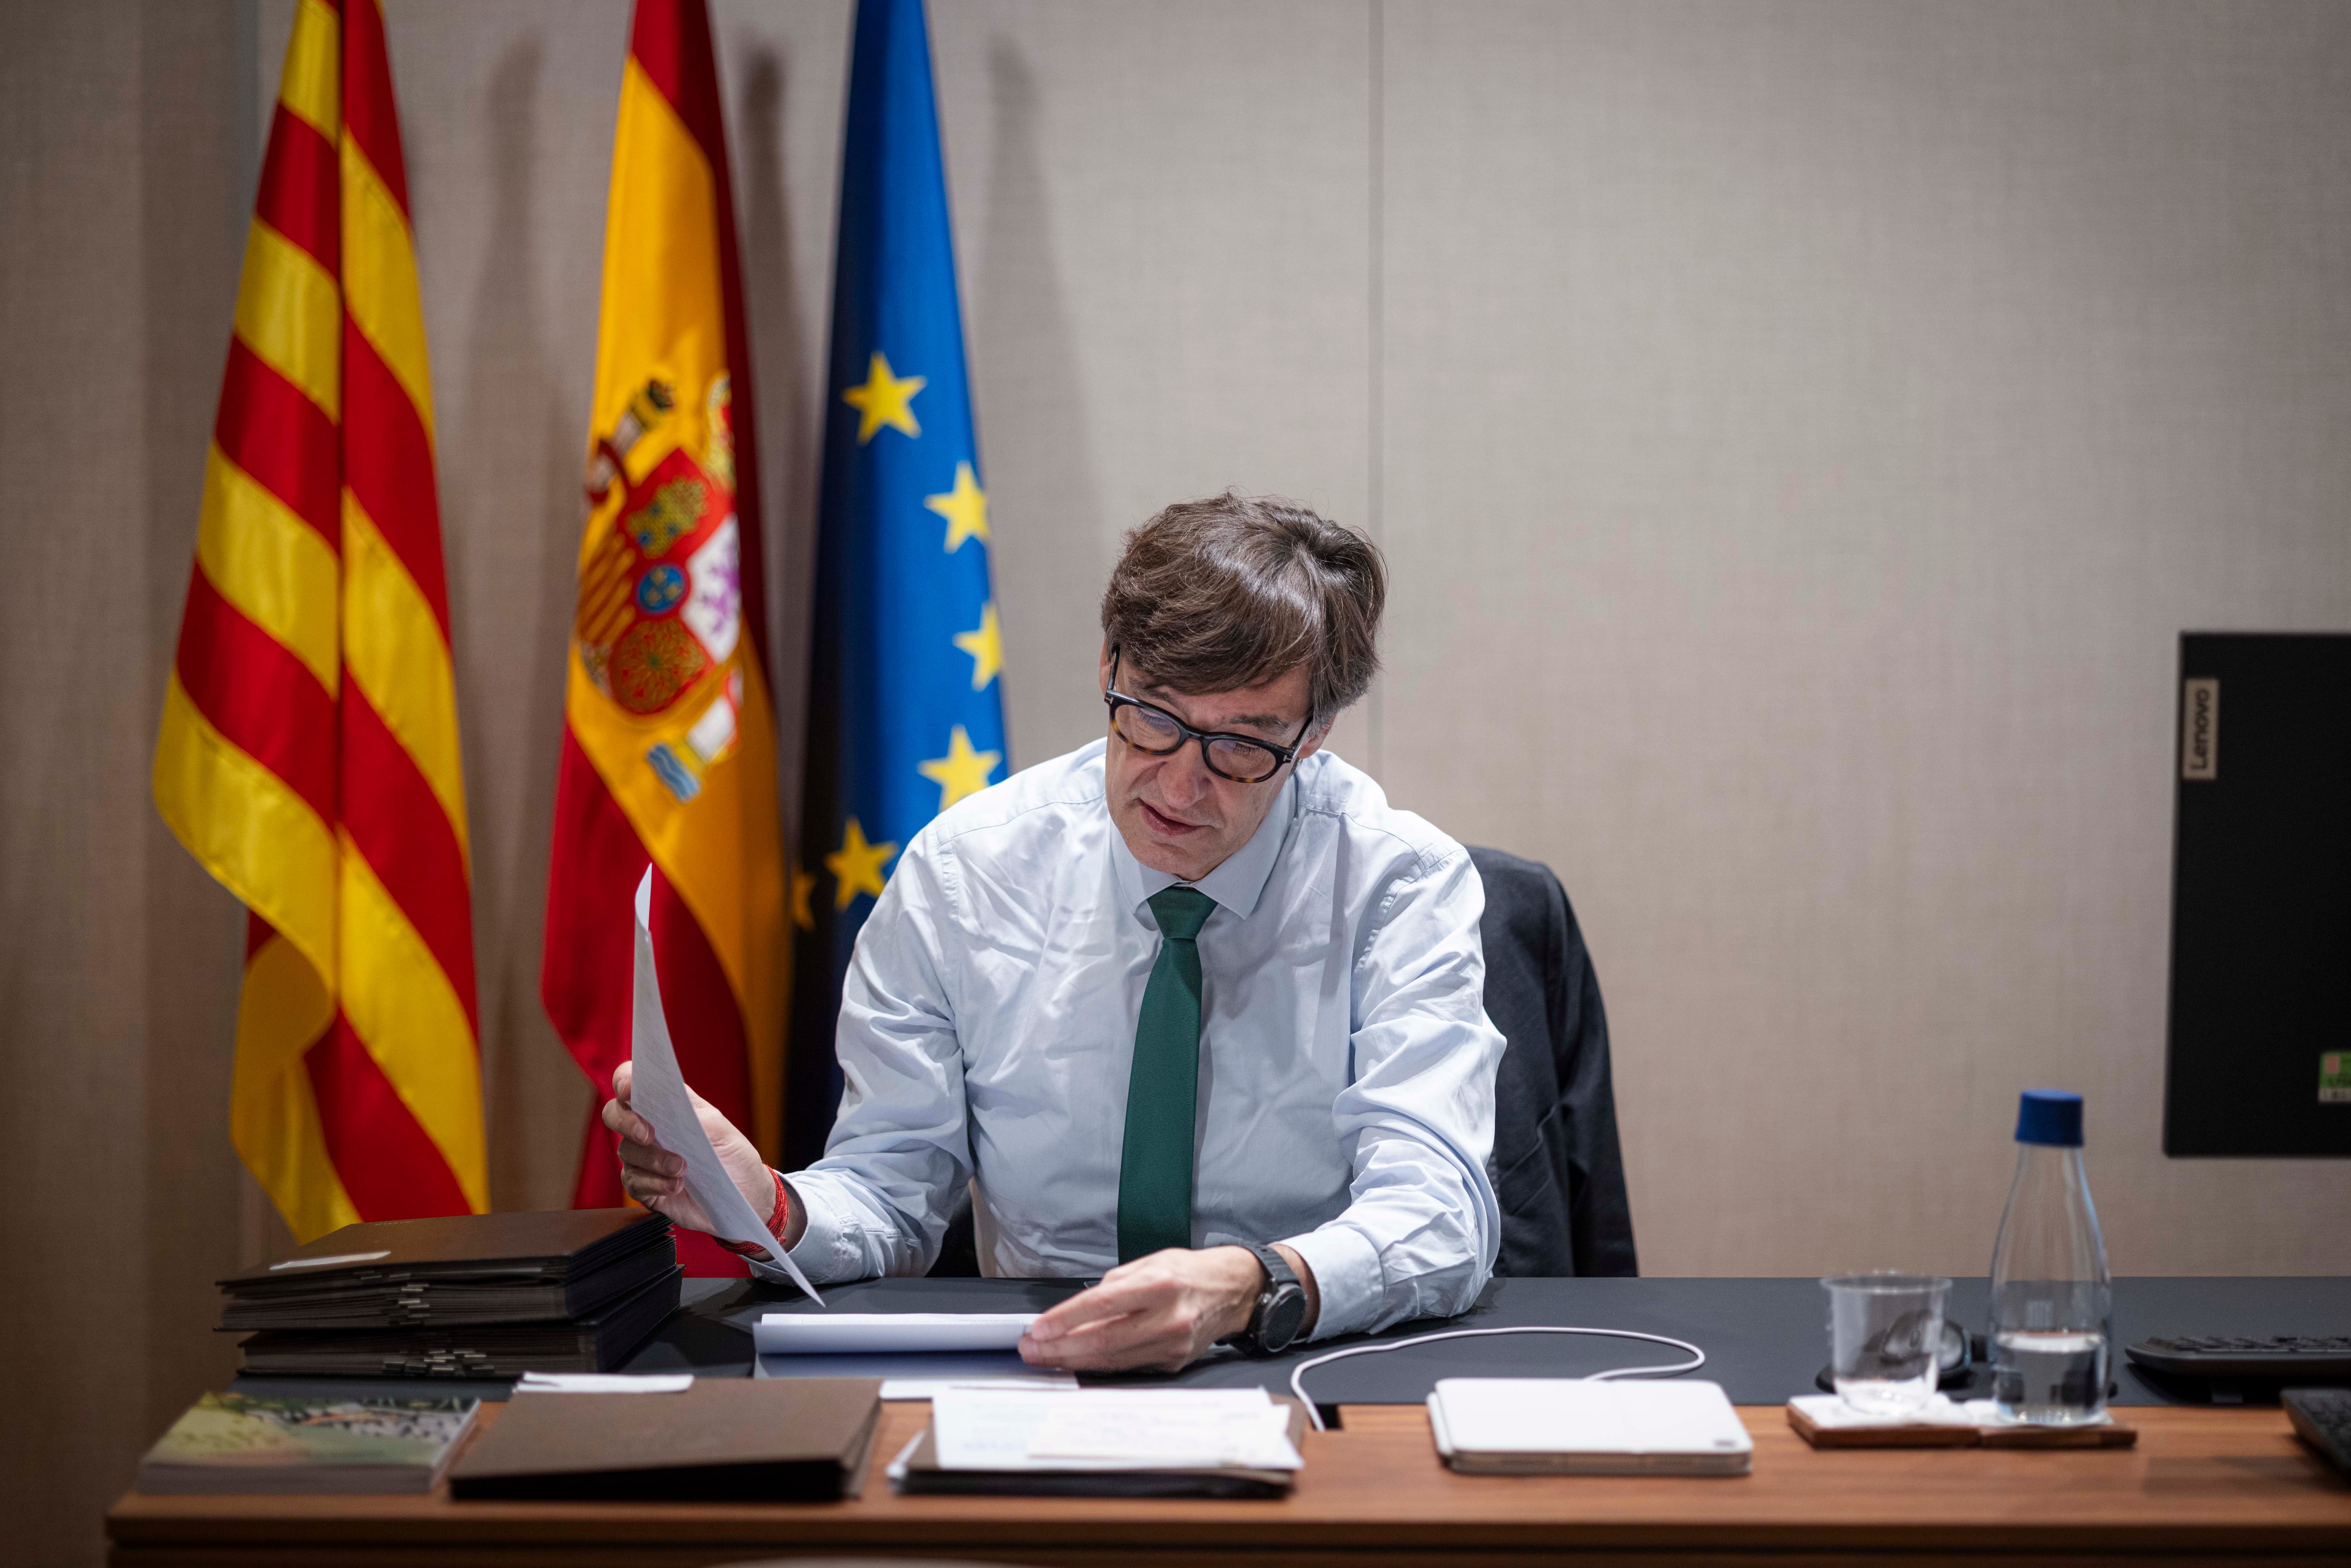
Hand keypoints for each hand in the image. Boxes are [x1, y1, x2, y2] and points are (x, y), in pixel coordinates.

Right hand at [601, 1062, 786, 1248]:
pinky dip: (655, 1183)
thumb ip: (693, 1114)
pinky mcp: (644, 1187)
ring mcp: (644, 1158)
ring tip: (682, 1168)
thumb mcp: (721, 1130)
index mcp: (667, 1106)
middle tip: (649, 1134)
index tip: (629, 1089)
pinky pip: (634, 1182)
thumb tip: (671, 1102)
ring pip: (627, 1151)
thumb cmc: (733, 1156)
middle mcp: (649, 1128)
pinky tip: (677, 1185)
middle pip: (614, 1114)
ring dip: (654, 1159)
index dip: (624, 1081)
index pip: (632, 1084)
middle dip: (627, 1121)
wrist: (744, 1195)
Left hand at [1018, 1245, 1314, 1372]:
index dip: (1066, 1319)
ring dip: (1072, 1361)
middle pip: (1102, 1341)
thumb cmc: (1187, 1273)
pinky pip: (1127, 1367)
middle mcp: (1167, 1318)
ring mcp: (1171, 1345)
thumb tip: (1076, 1310)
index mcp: (1159, 1285)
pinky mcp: (1172, 1363)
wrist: (1231, 1292)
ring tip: (1044, 1357)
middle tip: (1031, 1349)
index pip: (1102, 1304)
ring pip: (1112, 1360)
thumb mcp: (1150, 1262)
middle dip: (1059, 1348)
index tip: (1039, 1328)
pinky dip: (1098, 1366)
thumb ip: (1113, 1284)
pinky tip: (1076, 1361)